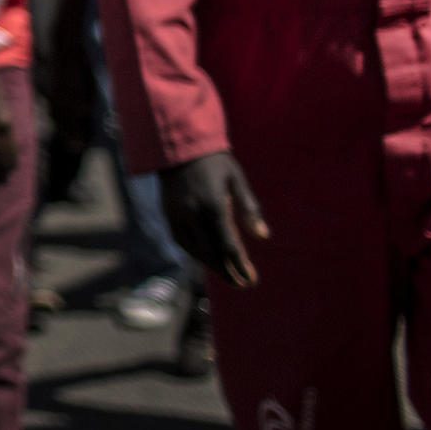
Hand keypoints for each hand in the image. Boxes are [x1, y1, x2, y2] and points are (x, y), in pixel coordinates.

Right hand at [160, 151, 269, 287]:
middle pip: (210, 252)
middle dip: (227, 271)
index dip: (240, 265)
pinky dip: (194, 252)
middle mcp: (192, 214)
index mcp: (213, 205)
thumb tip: (263, 236)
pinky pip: (180, 240)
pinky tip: (205, 256)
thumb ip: (249, 209)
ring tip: (226, 273)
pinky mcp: (167, 213)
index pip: (228, 245)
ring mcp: (177, 214)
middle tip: (241, 284)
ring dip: (210, 264)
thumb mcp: (236, 180)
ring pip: (193, 249)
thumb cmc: (214, 162)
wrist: (177, 145)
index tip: (252, 280)